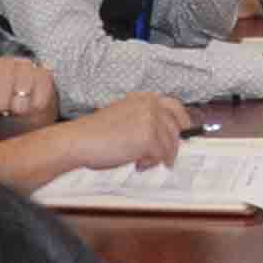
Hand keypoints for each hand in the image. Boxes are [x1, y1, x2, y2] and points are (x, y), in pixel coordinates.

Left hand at [0, 56, 58, 125]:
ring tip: (16, 106)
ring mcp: (29, 69)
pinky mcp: (46, 77)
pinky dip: (33, 110)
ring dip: (17, 111)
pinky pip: (37, 105)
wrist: (27, 91)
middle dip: (0, 111)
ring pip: (18, 106)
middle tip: (2, 109)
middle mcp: (8, 63)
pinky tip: (30, 103)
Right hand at [74, 91, 189, 167]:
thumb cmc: (96, 134)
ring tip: (139, 161)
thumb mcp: (125, 117)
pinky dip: (150, 164)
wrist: (79, 141)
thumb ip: (146, 121)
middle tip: (159, 158)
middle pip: (176, 129)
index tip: (184, 133)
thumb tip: (167, 137)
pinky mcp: (149, 138)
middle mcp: (151, 105)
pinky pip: (161, 156)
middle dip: (169, 147)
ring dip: (156, 158)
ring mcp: (151, 121)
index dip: (182, 121)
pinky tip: (136, 164)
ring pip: (170, 146)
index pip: (175, 106)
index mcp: (144, 98)